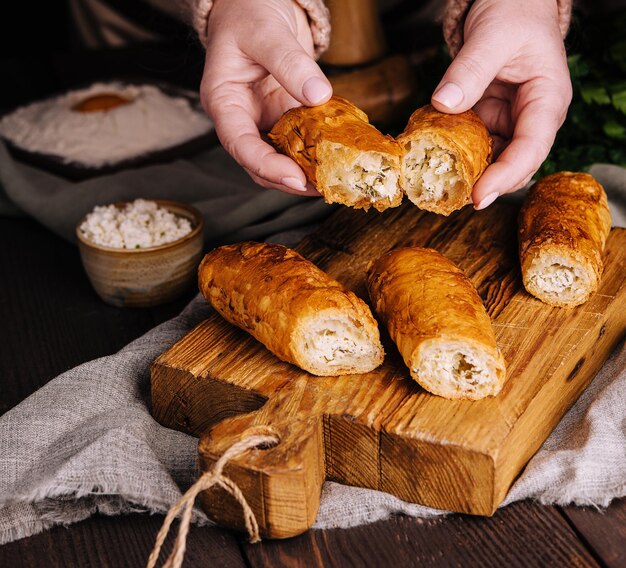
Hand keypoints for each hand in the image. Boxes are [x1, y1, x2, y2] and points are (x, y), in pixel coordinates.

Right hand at [200, 0, 331, 194]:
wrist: (257, 0)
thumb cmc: (248, 10)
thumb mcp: (266, 32)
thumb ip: (290, 63)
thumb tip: (318, 96)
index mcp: (224, 102)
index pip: (240, 145)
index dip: (266, 167)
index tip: (295, 178)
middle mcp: (242, 118)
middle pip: (260, 163)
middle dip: (290, 179)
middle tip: (323, 186)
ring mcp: (264, 119)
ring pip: (281, 158)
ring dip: (305, 172)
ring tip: (334, 179)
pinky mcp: (284, 116)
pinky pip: (300, 141)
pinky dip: (316, 151)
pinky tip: (337, 156)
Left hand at [431, 0, 571, 208]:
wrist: (508, 1)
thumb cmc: (513, 12)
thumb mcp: (492, 36)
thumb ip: (470, 70)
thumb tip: (444, 104)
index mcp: (547, 100)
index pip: (531, 149)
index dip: (506, 177)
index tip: (478, 196)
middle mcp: (531, 118)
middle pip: (513, 164)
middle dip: (485, 183)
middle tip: (451, 197)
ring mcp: (508, 121)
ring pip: (491, 160)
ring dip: (467, 173)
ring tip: (438, 183)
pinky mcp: (487, 120)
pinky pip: (473, 145)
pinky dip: (455, 154)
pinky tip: (435, 159)